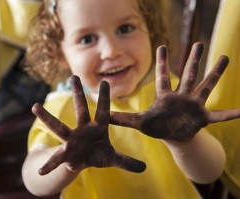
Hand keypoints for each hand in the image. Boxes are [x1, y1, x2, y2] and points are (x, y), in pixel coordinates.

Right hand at [32, 75, 145, 174]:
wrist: (82, 162)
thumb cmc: (98, 154)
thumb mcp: (112, 158)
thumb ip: (126, 161)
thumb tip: (144, 168)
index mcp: (98, 128)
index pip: (103, 111)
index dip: (105, 98)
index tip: (106, 82)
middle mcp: (83, 129)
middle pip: (81, 110)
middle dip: (77, 94)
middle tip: (73, 76)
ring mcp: (72, 140)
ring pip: (60, 127)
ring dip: (48, 117)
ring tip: (35, 106)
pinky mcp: (65, 153)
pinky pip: (57, 158)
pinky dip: (50, 164)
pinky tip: (41, 171)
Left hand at [110, 42, 239, 141]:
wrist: (171, 137)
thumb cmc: (156, 127)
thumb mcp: (138, 123)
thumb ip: (122, 118)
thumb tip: (103, 114)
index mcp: (164, 97)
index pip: (163, 76)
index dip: (163, 62)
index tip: (163, 45)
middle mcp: (181, 97)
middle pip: (188, 75)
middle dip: (193, 60)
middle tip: (198, 42)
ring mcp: (193, 106)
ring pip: (206, 86)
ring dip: (215, 73)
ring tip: (225, 57)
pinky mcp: (202, 118)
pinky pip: (219, 115)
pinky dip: (230, 114)